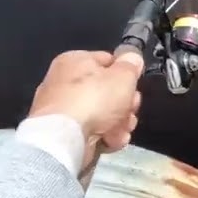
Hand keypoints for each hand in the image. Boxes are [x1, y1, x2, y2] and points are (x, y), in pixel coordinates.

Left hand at [28, 50, 144, 162]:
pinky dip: (104, 135)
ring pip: (103, 113)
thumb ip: (131, 64)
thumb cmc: (94, 99)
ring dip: (119, 123)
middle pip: (107, 91)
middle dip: (125, 104)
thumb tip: (132, 57)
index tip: (135, 87)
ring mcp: (62, 109)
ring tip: (121, 130)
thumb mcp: (123, 75)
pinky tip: (111, 140)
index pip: (108, 62)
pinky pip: (92, 130)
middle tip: (130, 110)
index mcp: (74, 61)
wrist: (65, 138)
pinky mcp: (63, 132)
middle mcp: (64, 82)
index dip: (126, 75)